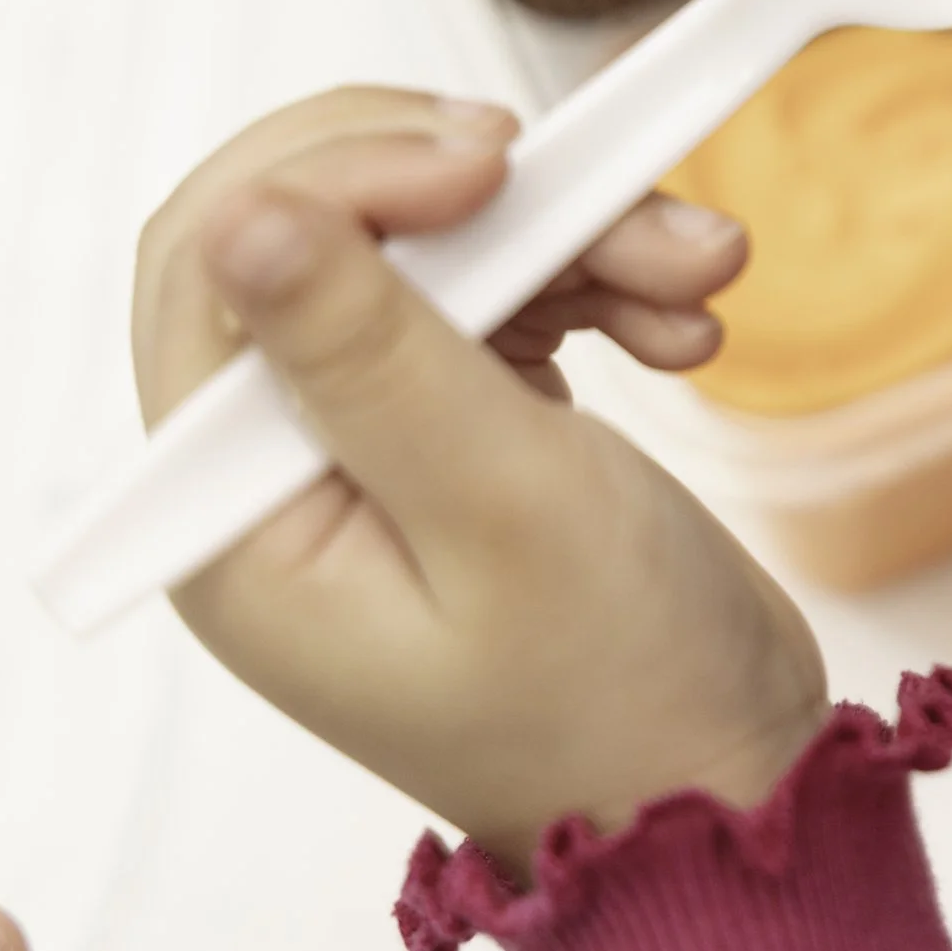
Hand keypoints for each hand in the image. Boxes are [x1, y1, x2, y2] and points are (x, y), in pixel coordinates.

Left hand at [132, 88, 828, 871]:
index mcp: (242, 519)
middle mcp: (285, 477)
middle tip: (603, 185)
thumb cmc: (621, 702)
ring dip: (579, 237)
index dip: (349, 177)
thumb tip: (252, 218)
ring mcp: (377, 452)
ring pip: (442, 258)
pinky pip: (508, 302)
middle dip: (484, 199)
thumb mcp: (506, 514)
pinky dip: (602, 284)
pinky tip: (682, 325)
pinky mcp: (461, 437)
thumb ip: (378, 360)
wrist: (728, 786)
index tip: (492, 164)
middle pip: (334, 241)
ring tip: (703, 272)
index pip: (223, 268)